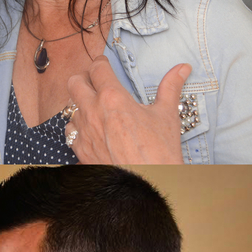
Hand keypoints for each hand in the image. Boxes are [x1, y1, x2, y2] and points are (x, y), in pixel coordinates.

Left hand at [66, 57, 192, 164]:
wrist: (147, 188)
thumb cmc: (159, 152)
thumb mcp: (167, 115)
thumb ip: (171, 87)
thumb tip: (182, 68)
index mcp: (112, 97)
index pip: (97, 68)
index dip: (101, 63)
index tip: (104, 64)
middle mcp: (92, 112)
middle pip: (74, 82)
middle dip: (84, 79)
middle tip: (95, 83)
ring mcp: (84, 132)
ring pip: (70, 108)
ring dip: (80, 105)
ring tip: (94, 108)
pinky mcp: (80, 151)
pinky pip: (69, 132)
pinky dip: (77, 128)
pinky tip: (90, 130)